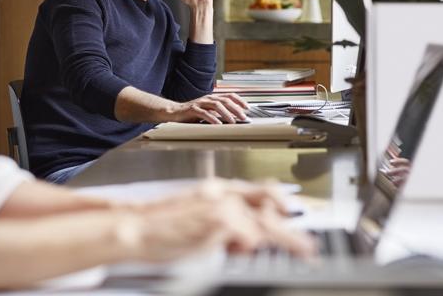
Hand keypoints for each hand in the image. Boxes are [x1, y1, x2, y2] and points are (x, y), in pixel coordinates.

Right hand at [115, 179, 315, 262]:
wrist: (134, 228)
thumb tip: (247, 239)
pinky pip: (249, 237)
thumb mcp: (197, 220)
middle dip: (291, 227)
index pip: (258, 191)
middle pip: (269, 205)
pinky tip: (247, 253)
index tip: (295, 216)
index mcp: (217, 190)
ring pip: (265, 222)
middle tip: (308, 245)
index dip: (281, 204)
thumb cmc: (160, 228)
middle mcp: (222, 193)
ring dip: (285, 240)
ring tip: (302, 251)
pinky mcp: (218, 222)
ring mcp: (221, 206)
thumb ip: (223, 223)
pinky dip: (252, 247)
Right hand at [165, 92, 248, 123]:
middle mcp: (208, 98)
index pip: (229, 95)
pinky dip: (212, 118)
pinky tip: (218, 124)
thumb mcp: (208, 112)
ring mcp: (200, 103)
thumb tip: (233, 119)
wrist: (174, 112)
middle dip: (236, 109)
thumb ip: (218, 114)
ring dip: (226, 113)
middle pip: (225, 100)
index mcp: (212, 98)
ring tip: (233, 121)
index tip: (247, 108)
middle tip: (243, 117)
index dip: (239, 100)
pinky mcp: (192, 109)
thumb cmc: (191, 114)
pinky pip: (204, 113)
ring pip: (216, 105)